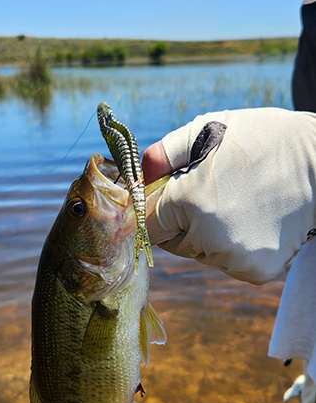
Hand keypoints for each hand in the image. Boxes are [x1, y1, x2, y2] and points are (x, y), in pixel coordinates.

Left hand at [142, 108, 315, 283]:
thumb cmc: (262, 139)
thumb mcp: (208, 130)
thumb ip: (165, 153)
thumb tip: (139, 173)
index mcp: (188, 201)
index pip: (148, 226)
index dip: (156, 212)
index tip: (170, 199)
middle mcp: (207, 237)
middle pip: (174, 244)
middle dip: (184, 223)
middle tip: (212, 195)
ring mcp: (233, 259)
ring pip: (202, 254)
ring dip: (210, 237)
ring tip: (239, 204)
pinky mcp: (255, 272)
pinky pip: (229, 263)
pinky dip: (235, 249)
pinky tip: (255, 221)